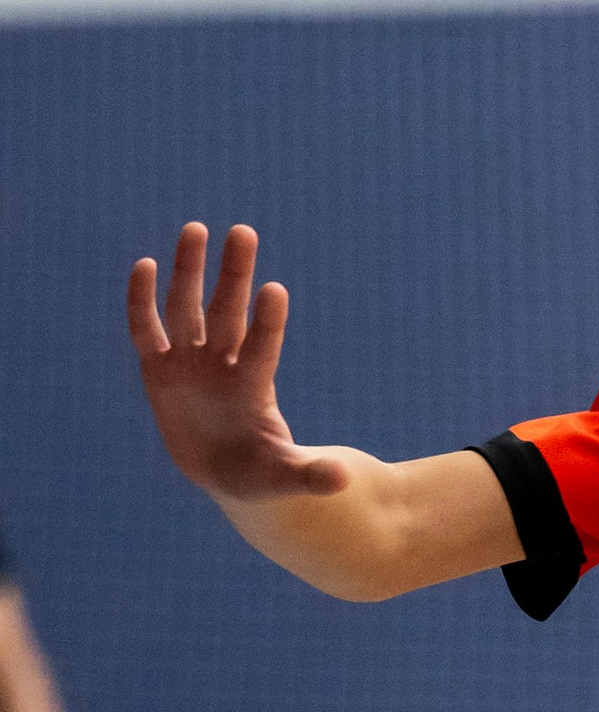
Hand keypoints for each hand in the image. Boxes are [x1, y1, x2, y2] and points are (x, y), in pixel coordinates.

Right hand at [128, 224, 349, 505]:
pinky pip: (147, 330)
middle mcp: (223, 365)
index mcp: (254, 388)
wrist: (228, 475)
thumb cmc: (262, 475)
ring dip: (190, 270)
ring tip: (197, 228)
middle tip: (245, 232)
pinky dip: (142, 301)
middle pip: (228, 312)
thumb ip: (310, 476)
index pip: (263, 347)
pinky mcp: (159, 370)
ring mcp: (190, 364)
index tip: (275, 290)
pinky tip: (145, 265)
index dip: (268, 322)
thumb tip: (343, 482)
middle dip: (234, 274)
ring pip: (188, 308)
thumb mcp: (284, 479)